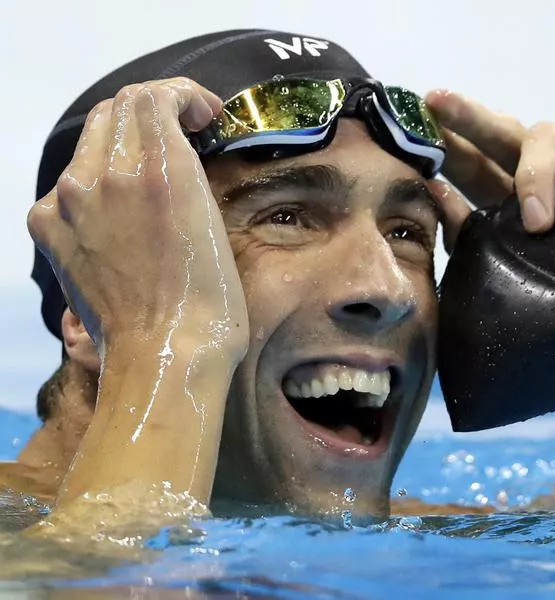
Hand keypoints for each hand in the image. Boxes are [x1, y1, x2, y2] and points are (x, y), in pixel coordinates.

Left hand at [27, 77, 248, 358]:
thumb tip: (176, 148)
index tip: (203, 116)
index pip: (154, 96)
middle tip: (182, 134)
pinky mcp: (49, 226)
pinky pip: (69, 181)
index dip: (183, 94)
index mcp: (158, 170)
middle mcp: (104, 175)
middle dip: (154, 111)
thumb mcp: (212, 220)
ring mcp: (69, 201)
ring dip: (124, 142)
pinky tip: (117, 208)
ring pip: (91, 141)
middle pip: (118, 108)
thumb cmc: (209, 299)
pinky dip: (95, 180)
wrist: (165, 352)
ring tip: (149, 173)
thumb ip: (184, 170)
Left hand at [424, 90, 554, 250]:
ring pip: (541, 134)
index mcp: (508, 193)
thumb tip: (434, 196)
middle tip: (435, 103)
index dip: (440, 149)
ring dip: (534, 175)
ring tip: (536, 223)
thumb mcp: (521, 261)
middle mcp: (538, 166)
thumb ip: (474, 235)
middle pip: (495, 133)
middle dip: (464, 117)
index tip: (405, 139)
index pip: (468, 165)